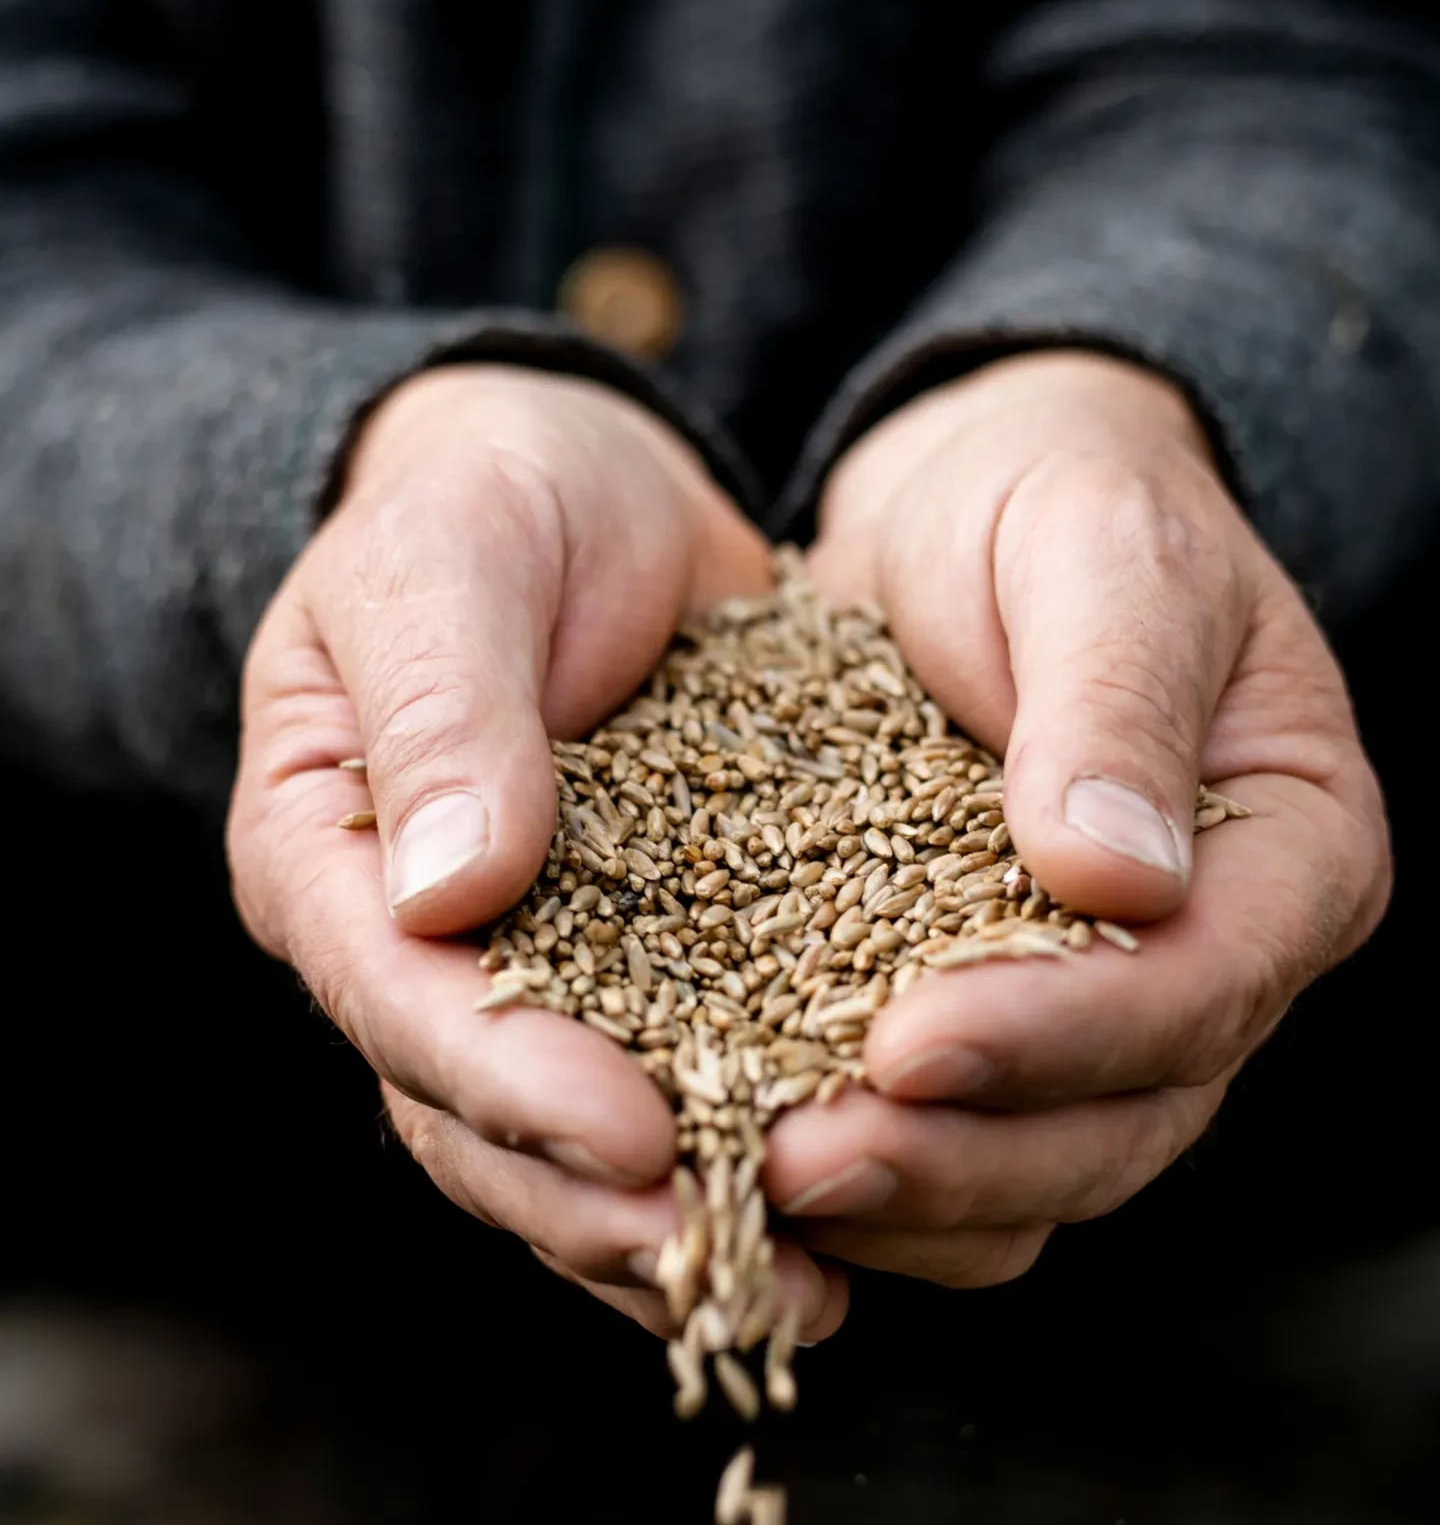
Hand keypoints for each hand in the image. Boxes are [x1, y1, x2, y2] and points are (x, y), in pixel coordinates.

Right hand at [227, 364, 845, 1339]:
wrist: (578, 489)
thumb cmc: (490, 505)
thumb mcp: (446, 569)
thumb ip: (441, 714)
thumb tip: (452, 894)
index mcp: (328, 854)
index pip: (397, 997)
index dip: (507, 1079)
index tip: (631, 1134)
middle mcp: (412, 943)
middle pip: (475, 1115)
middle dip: (596, 1199)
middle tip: (726, 1257)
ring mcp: (528, 964)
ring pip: (568, 1140)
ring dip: (673, 1224)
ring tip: (802, 1287)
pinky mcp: (641, 958)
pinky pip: (671, 1082)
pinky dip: (736, 1156)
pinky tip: (842, 1222)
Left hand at [763, 350, 1389, 1285]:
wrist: (970, 506)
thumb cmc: (1055, 502)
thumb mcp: (1096, 555)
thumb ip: (1113, 700)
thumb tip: (1117, 877)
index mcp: (1291, 843)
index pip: (1206, 982)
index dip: (1065, 1034)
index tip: (911, 1045)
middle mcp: (1219, 947)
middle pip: (1127, 1114)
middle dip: (969, 1154)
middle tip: (807, 1161)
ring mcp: (1108, 993)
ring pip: (1045, 1158)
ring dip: (915, 1189)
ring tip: (770, 1179)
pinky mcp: (1003, 1004)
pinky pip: (966, 1131)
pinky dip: (884, 1163)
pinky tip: (766, 1153)